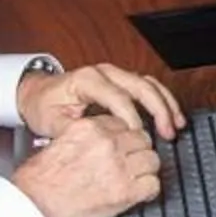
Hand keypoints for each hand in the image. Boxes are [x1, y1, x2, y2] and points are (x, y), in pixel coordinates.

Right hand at [10, 112, 162, 216]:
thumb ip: (85, 138)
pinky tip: (138, 194)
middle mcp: (107, 143)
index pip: (124, 124)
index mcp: (89, 127)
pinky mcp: (125, 192)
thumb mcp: (60, 143)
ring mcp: (118, 167)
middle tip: (130, 165)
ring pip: (152, 160)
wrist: (32, 206)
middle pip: (142, 140)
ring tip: (133, 180)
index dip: (124, 139)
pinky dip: (148, 191)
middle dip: (138, 152)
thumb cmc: (38, 180)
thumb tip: (103, 142)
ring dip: (145, 170)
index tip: (121, 149)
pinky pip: (153, 184)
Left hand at [20, 61, 186, 141]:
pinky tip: (172, 117)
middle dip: (158, 110)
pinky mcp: (122, 82)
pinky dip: (163, 101)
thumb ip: (73, 132)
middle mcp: (105, 73)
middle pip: (141, 86)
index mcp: (88, 79)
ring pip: (149, 84)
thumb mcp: (51, 121)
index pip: (118, 97)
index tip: (138, 138)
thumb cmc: (45, 105)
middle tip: (167, 132)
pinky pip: (149, 87)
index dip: (131, 118)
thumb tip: (96, 143)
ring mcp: (116, 75)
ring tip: (177, 125)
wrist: (39, 93)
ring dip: (166, 104)